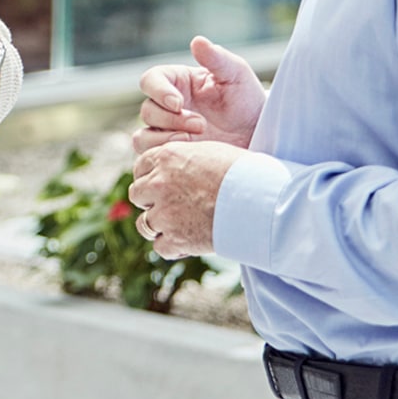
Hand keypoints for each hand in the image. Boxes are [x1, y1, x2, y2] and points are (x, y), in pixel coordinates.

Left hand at [127, 140, 243, 259]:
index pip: (141, 166)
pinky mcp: (175, 238)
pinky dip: (172, 247)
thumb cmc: (244, 171)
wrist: (260, 199)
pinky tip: (187, 244)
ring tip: (179, 227)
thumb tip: (184, 167)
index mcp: (166, 156)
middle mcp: (159, 183)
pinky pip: (160, 247)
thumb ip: (187, 158)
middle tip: (169, 206)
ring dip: (159, 226)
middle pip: (137, 194)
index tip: (161, 184)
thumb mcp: (211, 151)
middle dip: (150, 201)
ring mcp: (165, 212)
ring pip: (144, 223)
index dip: (150, 177)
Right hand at [133, 36, 264, 155]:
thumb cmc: (248, 100)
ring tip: (192, 140)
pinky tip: (188, 155)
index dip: (158, 91)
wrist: (259, 136)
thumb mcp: (237, 75)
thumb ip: (216, 58)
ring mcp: (167, 131)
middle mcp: (167, 106)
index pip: (150, 80)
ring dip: (164, 138)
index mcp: (177, 82)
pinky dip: (162, 154)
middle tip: (201, 125)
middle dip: (172, 119)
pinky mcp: (170, 152)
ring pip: (142, 135)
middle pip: (147, 110)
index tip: (178, 103)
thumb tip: (197, 40)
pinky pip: (150, 155)